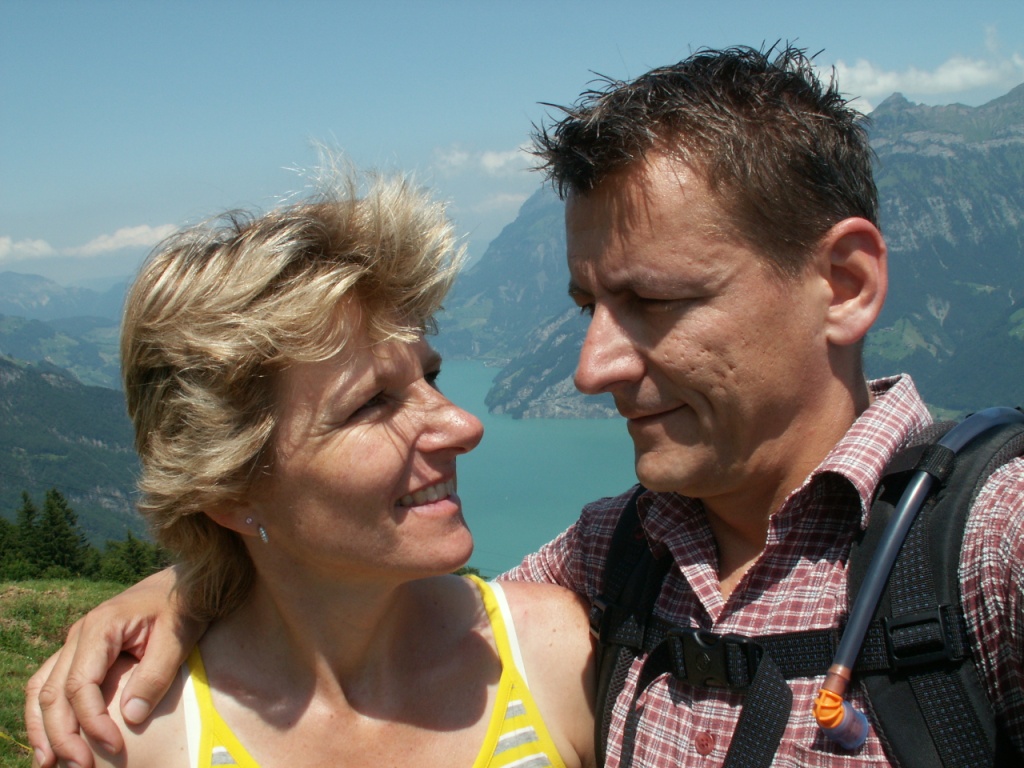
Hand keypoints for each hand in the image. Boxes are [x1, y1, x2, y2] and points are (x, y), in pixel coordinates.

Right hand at [24, 568, 205, 767]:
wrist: (186, 582)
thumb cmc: (185, 607)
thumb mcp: (179, 637)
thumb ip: (156, 674)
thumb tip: (130, 718)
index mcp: (101, 627)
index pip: (80, 685)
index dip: (91, 722)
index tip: (113, 747)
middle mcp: (79, 634)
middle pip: (54, 692)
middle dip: (61, 735)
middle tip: (79, 767)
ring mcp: (77, 643)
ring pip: (43, 688)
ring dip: (42, 728)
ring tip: (48, 764)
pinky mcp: (82, 652)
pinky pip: (52, 682)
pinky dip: (46, 712)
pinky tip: (52, 740)